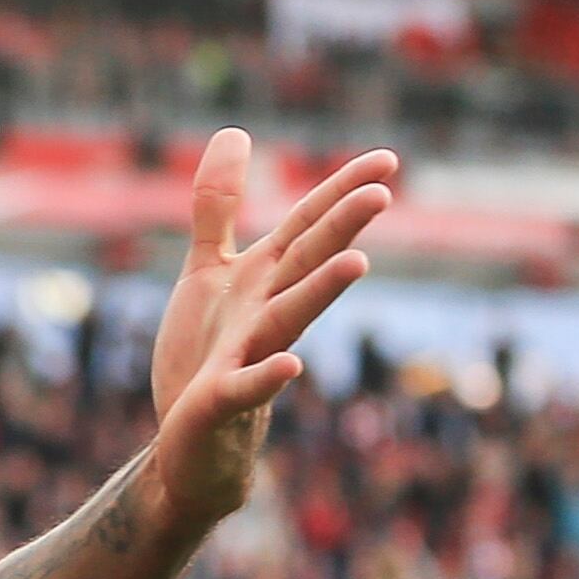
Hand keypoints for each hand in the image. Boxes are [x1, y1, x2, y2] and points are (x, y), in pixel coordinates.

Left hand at [144, 132, 396, 526]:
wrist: (189, 445)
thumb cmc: (204, 356)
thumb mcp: (207, 270)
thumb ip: (218, 207)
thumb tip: (235, 132)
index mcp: (263, 278)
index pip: (308, 226)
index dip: (341, 191)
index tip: (388, 159)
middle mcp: (264, 313)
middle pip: (305, 265)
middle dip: (340, 230)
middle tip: (381, 194)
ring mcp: (247, 358)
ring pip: (288, 319)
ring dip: (321, 293)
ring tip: (358, 264)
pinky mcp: (218, 402)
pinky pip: (245, 388)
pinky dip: (266, 378)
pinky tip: (291, 366)